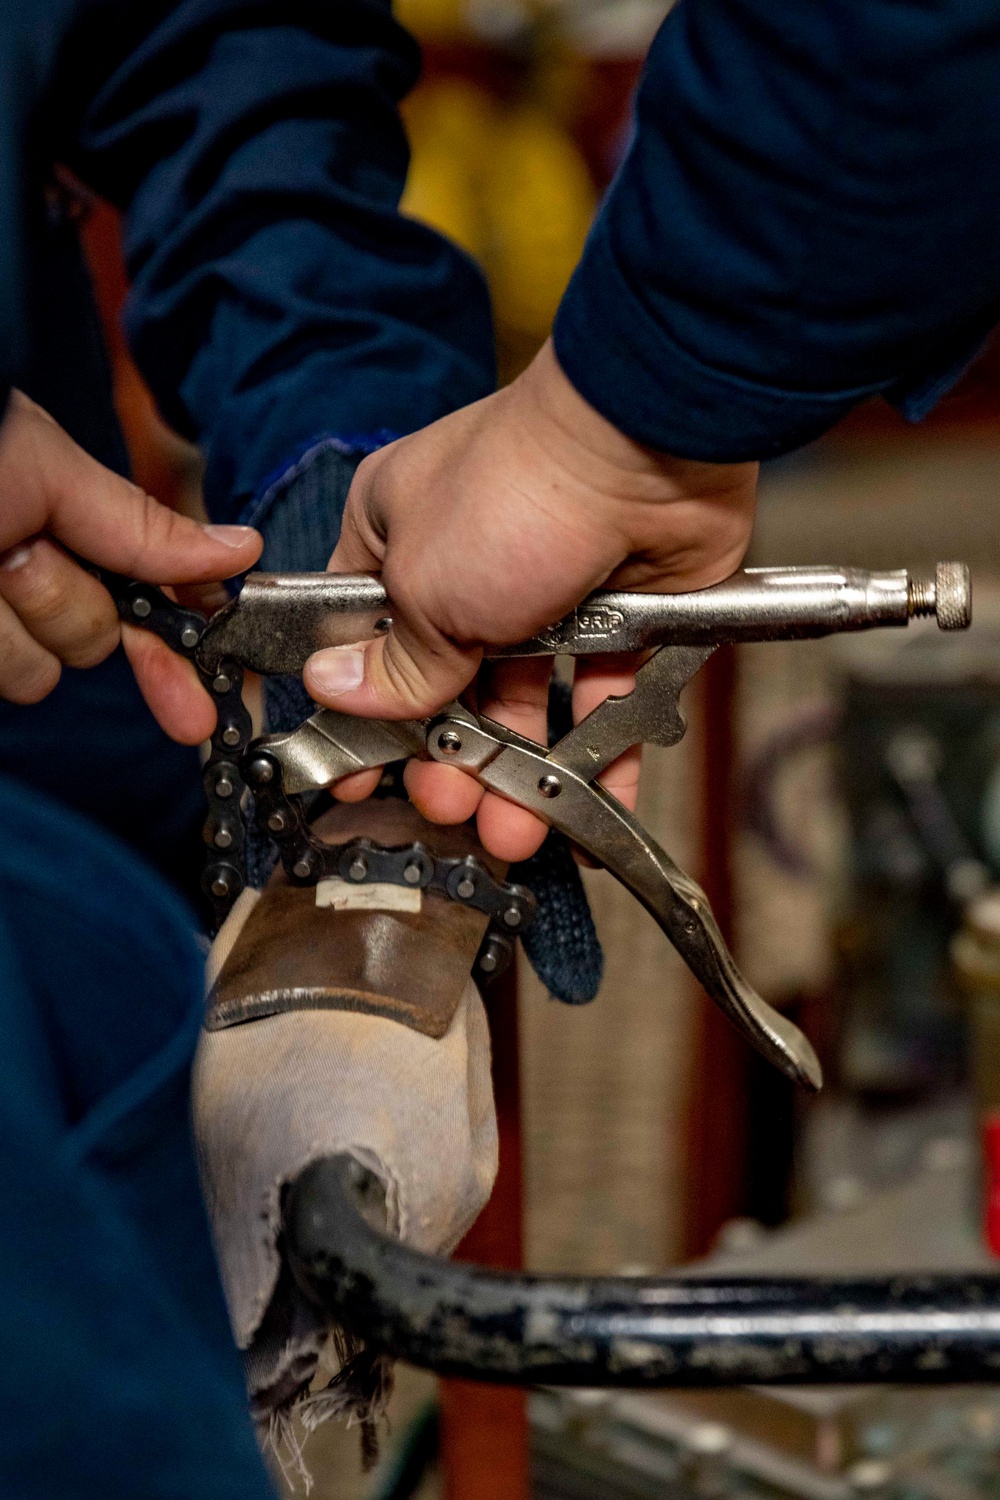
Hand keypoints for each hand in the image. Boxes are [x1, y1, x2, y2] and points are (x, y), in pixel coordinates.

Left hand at [0, 390, 260, 742]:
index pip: (150, 599)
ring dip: (0, 623)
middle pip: (91, 641)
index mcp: (64, 523)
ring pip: (36, 672)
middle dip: (56, 603)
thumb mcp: (41, 469)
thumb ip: (138, 523)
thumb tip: (237, 551)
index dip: (179, 651)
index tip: (198, 707)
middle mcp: (29, 575)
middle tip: (10, 556)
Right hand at [305, 340, 756, 860]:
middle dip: (447, 756)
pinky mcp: (621, 621)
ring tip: (514, 831)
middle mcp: (469, 566)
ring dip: (518, 771)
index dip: (360, 709)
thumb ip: (394, 661)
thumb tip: (335, 691)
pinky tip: (589, 808)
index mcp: (398, 538)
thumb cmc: (515, 492)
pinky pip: (602, 703)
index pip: (362, 638)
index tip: (355, 774)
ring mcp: (548, 594)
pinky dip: (598, 757)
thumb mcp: (426, 589)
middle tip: (446, 806)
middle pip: (448, 684)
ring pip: (525, 703)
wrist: (649, 451)